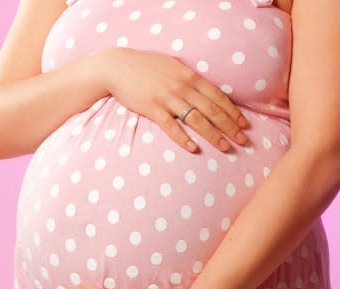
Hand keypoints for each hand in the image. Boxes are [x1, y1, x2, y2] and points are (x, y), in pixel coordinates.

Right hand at [97, 47, 249, 152]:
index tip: (244, 124)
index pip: (218, 96)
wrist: (118, 67)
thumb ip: (189, 78)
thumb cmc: (145, 66)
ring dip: (213, 135)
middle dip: (230, 126)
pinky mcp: (152, 109)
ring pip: (197, 120)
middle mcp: (182, 88)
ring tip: (225, 147)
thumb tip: (204, 90)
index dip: (233, 111)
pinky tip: (193, 148)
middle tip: (243, 140)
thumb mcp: (172, 66)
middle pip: (212, 110)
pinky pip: (171, 127)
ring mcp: (167, 99)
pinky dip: (183, 138)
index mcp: (190, 77)